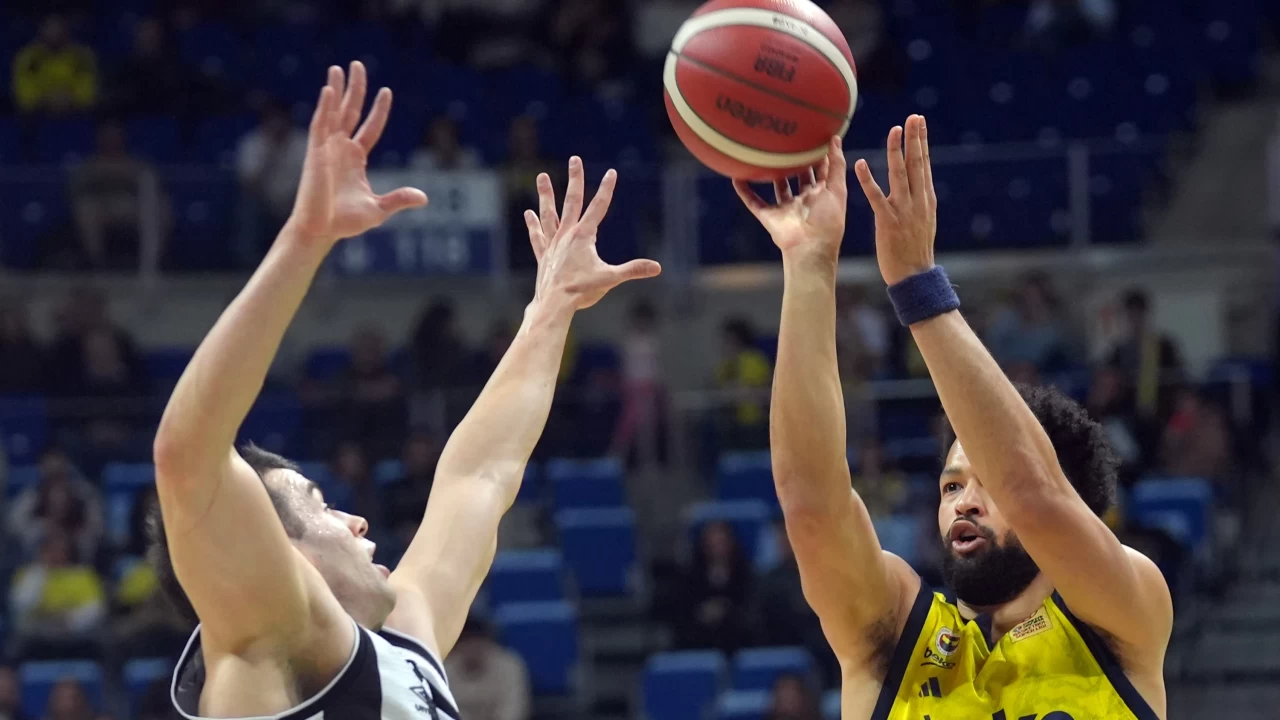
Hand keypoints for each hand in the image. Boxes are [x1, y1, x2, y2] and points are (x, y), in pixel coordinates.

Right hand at [288, 62, 427, 244]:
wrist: (320, 231)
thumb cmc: (344, 222)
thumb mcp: (378, 209)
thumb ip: (399, 199)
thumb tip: (424, 198)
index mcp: (355, 159)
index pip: (369, 127)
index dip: (378, 110)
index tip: (386, 91)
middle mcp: (340, 149)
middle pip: (350, 111)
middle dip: (355, 88)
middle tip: (357, 64)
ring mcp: (327, 149)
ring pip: (333, 112)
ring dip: (337, 89)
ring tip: (339, 67)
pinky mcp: (315, 153)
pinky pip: (320, 125)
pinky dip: (324, 107)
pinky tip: (330, 89)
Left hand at [524, 157, 661, 310]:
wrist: (554, 303)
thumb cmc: (582, 291)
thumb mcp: (610, 279)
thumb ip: (633, 270)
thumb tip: (657, 268)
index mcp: (584, 236)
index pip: (598, 207)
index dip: (606, 189)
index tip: (611, 172)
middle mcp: (567, 234)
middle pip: (572, 201)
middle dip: (575, 179)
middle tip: (575, 160)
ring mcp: (553, 243)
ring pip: (549, 213)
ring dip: (546, 195)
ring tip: (542, 176)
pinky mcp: (544, 255)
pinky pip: (538, 235)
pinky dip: (534, 225)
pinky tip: (528, 213)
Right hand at [733, 137, 848, 258]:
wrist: (810, 248)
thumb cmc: (828, 220)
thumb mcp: (836, 189)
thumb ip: (836, 165)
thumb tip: (836, 139)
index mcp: (821, 195)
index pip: (821, 171)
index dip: (819, 155)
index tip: (814, 135)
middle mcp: (804, 200)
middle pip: (799, 176)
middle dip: (796, 161)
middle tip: (789, 139)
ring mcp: (785, 208)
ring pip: (777, 186)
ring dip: (771, 173)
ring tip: (764, 153)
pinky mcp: (769, 216)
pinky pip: (754, 202)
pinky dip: (744, 191)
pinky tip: (736, 177)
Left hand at [853, 115, 937, 285]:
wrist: (914, 275)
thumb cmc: (915, 249)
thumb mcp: (923, 220)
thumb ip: (919, 200)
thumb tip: (919, 183)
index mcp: (926, 199)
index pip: (924, 164)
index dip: (921, 142)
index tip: (919, 122)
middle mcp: (918, 201)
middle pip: (917, 164)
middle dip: (915, 138)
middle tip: (913, 116)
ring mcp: (904, 210)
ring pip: (901, 175)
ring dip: (896, 151)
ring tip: (894, 131)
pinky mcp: (888, 221)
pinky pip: (876, 197)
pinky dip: (868, 180)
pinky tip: (860, 164)